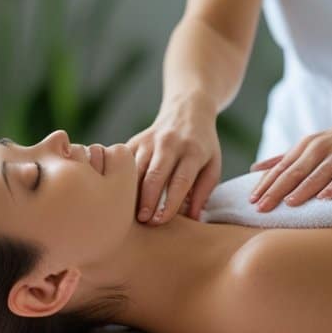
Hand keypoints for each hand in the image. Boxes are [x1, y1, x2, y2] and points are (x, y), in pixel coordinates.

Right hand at [126, 97, 222, 224]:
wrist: (187, 111)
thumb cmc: (202, 146)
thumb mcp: (212, 165)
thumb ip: (203, 192)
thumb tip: (192, 219)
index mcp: (193, 151)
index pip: (180, 181)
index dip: (170, 203)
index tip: (161, 221)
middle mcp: (170, 144)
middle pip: (155, 175)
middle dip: (147, 200)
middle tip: (143, 221)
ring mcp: (150, 140)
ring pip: (135, 169)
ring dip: (130, 192)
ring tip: (129, 213)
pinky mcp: (135, 140)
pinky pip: (124, 162)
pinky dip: (120, 178)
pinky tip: (118, 195)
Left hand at [248, 110, 331, 210]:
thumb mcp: (309, 146)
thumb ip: (283, 159)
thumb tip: (254, 169)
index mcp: (305, 146)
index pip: (281, 168)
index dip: (266, 184)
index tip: (252, 201)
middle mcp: (321, 148)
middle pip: (295, 171)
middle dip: (277, 190)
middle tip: (262, 208)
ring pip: (320, 173)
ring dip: (304, 188)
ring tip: (290, 204)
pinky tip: (326, 198)